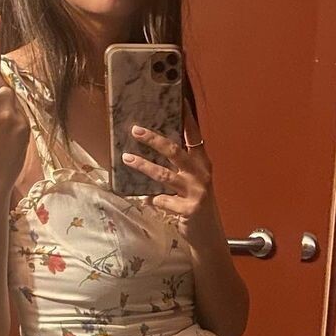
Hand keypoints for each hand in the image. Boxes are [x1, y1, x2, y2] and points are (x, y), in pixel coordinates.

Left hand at [121, 99, 221, 242]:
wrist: (208, 236)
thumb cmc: (196, 205)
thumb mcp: (192, 182)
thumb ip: (180, 165)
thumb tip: (157, 144)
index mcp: (202, 164)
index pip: (194, 136)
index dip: (187, 119)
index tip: (180, 100)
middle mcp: (201, 175)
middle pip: (175, 151)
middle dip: (154, 140)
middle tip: (136, 130)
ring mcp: (196, 192)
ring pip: (164, 175)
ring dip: (144, 166)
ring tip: (127, 158)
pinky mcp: (189, 209)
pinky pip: (161, 201)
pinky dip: (149, 199)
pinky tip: (142, 199)